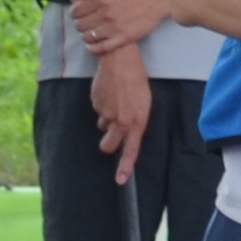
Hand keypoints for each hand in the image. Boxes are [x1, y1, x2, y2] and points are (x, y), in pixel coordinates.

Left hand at [67, 0, 168, 54]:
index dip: (74, 13)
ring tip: (88, 32)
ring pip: (89, 37)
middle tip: (82, 23)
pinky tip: (92, 45)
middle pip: (81, 25)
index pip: (77, 11)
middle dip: (79, 24)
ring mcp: (114, 27)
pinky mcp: (123, 38)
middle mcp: (105, 14)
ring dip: (85, 35)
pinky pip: (102, 48)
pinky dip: (93, 48)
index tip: (76, 14)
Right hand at [89, 47, 151, 175]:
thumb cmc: (136, 79)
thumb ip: (135, 121)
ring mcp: (106, 113)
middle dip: (107, 144)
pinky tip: (108, 91)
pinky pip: (98, 110)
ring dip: (106, 118)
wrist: (120, 60)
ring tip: (115, 100)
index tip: (120, 180)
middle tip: (108, 136)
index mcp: (137, 121)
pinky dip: (102, 104)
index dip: (124, 167)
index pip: (131, 150)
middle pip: (109, 145)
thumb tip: (123, 131)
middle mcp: (121, 121)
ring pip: (103, 125)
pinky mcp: (96, 104)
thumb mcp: (144, 102)